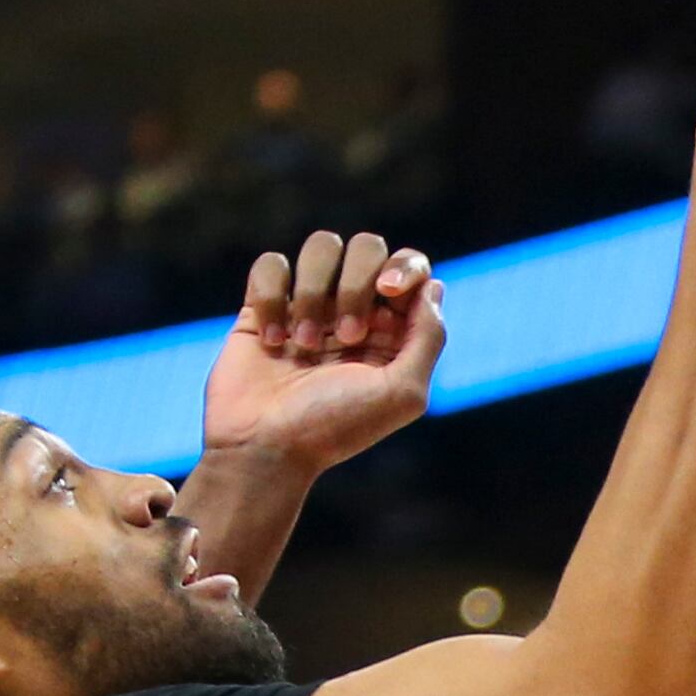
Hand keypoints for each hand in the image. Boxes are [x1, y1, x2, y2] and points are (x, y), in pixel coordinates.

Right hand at [201, 233, 448, 473]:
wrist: (264, 448)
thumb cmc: (335, 427)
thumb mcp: (402, 393)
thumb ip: (428, 337)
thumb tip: (432, 286)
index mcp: (393, 331)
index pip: (410, 268)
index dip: (404, 267)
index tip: (388, 291)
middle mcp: (354, 312)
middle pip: (368, 246)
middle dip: (358, 285)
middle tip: (348, 337)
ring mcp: (308, 306)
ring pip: (321, 247)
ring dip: (315, 293)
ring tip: (305, 345)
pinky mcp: (263, 306)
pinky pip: (271, 264)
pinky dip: (272, 298)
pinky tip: (272, 342)